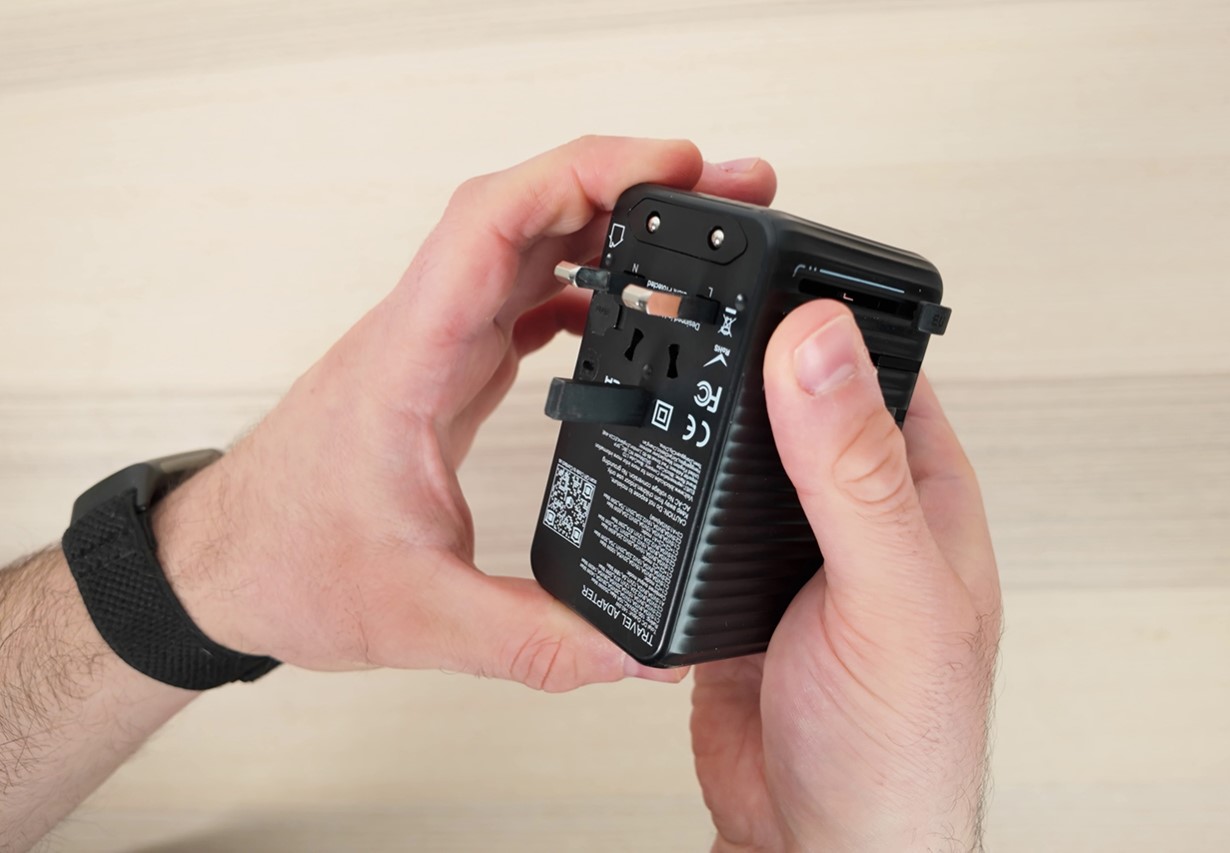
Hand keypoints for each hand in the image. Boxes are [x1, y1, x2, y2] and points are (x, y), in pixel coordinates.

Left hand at [151, 136, 777, 688]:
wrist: (221, 567)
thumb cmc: (287, 567)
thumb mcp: (421, 619)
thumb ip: (536, 641)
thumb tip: (638, 653)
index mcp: (411, 363)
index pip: (492, 226)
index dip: (582, 176)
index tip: (666, 165)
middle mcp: (424, 334)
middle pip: (527, 210)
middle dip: (628, 183)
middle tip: (721, 190)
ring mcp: (435, 343)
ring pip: (527, 242)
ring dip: (608, 222)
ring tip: (695, 235)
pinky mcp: (446, 365)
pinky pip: (521, 292)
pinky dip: (580, 280)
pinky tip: (623, 305)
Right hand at [691, 303, 1000, 850]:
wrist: (818, 843)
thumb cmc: (900, 744)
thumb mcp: (888, 594)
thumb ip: (855, 471)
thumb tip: (819, 344)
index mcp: (919, 492)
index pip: (877, 362)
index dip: (825, 307)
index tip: (764, 258)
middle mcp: (856, 508)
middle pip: (798, 393)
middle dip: (749, 345)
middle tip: (688, 290)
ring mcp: (788, 543)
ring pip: (742, 446)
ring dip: (704, 406)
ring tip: (653, 349)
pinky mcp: (730, 582)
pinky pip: (698, 507)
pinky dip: (670, 474)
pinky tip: (643, 450)